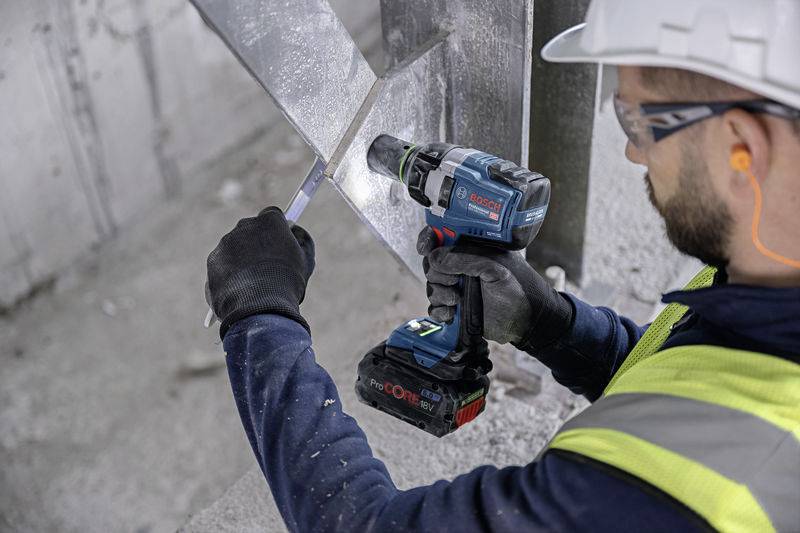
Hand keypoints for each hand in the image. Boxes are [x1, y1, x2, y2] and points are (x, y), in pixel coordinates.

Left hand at [207, 207, 314, 337]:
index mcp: (269, 221)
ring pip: (235, 248)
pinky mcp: (212, 261)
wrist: (259, 307)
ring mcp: (225, 243)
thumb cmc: (287, 282)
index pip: (272, 216)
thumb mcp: (306, 260)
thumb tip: (294, 231)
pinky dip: (231, 275)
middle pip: (251, 230)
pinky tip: (241, 291)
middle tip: (268, 265)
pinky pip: (224, 265)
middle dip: (258, 244)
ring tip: (255, 284)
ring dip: (243, 260)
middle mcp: (244, 226)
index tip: (280, 241)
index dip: (277, 229)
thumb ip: (301, 239)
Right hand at [417, 227, 572, 346]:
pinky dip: (439, 311)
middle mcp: (462, 268)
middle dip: (437, 274)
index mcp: (472, 251)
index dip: (429, 240)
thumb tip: (434, 258)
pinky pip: (434, 308)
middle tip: (454, 282)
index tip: (425, 248)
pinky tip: (451, 314)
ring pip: (431, 286)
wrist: (527, 322)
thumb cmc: (519, 290)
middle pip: (431, 264)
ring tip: (456, 301)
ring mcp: (458, 288)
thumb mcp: (495, 269)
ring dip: (439, 294)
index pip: (443, 238)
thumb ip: (464, 259)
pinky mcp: (455, 309)